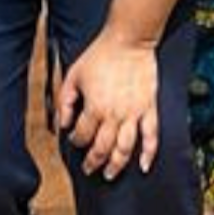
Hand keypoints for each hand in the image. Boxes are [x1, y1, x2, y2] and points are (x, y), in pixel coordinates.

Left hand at [54, 32, 160, 178]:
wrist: (129, 40)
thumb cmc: (101, 55)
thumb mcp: (73, 75)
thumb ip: (65, 101)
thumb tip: (62, 123)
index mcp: (94, 107)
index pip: (82, 135)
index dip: (75, 140)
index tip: (74, 139)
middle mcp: (115, 115)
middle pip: (102, 148)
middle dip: (93, 162)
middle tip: (89, 169)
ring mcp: (134, 114)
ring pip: (125, 148)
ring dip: (116, 165)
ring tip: (110, 174)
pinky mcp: (149, 109)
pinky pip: (151, 136)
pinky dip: (149, 154)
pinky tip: (144, 165)